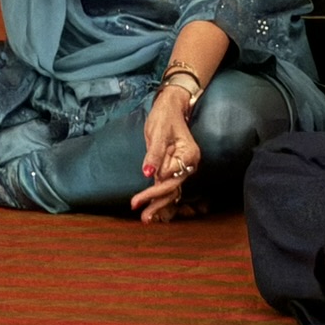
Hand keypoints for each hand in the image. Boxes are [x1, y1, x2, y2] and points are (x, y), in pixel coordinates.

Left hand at [134, 87, 201, 223]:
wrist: (171, 106)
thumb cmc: (165, 117)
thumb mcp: (157, 133)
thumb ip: (154, 154)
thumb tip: (148, 174)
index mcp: (188, 155)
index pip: (172, 179)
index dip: (154, 192)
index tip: (136, 202)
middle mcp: (188, 163)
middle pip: (174, 188)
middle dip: (158, 204)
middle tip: (143, 219)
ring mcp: (181, 165)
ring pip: (172, 189)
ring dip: (159, 204)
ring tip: (146, 218)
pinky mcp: (172, 166)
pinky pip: (168, 184)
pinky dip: (159, 196)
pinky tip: (151, 207)